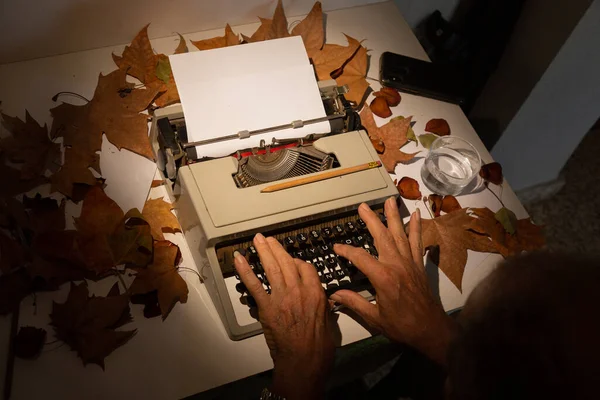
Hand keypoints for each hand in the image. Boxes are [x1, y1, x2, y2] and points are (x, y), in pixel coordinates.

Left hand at [234, 233, 334, 398]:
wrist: (304, 361)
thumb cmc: (319, 348)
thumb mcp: (328, 321)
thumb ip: (322, 306)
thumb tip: (321, 302)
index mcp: (316, 292)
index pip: (305, 267)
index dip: (296, 261)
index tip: (291, 260)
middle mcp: (299, 290)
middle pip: (287, 262)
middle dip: (276, 249)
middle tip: (268, 240)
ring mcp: (282, 297)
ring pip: (272, 268)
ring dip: (264, 251)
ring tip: (258, 240)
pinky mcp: (267, 307)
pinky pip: (255, 284)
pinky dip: (245, 270)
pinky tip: (239, 260)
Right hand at [330, 198, 454, 366]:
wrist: (431, 330)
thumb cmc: (402, 326)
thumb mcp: (374, 318)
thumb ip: (354, 303)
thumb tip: (334, 295)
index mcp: (383, 277)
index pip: (360, 257)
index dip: (346, 251)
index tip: (336, 247)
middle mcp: (397, 265)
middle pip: (382, 236)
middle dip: (371, 220)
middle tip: (363, 206)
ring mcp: (410, 263)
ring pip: (401, 235)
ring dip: (394, 217)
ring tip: (389, 201)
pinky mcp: (419, 265)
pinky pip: (418, 243)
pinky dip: (416, 229)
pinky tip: (416, 216)